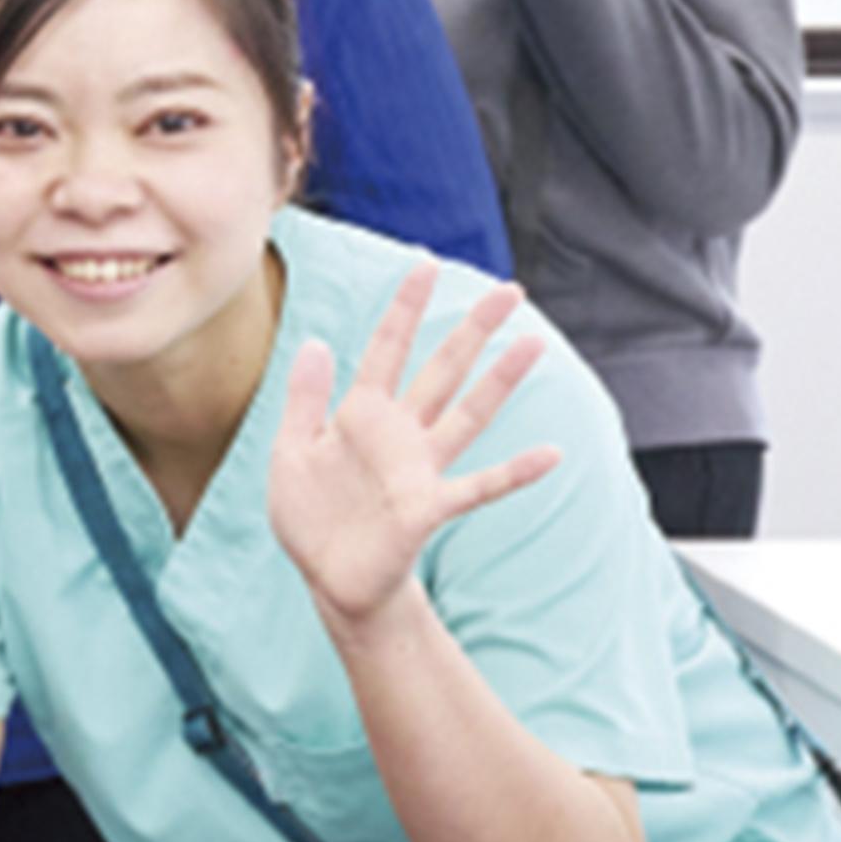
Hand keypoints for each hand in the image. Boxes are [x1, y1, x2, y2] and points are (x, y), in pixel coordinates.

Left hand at [268, 268, 557, 630]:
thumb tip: (316, 341)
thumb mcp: (290, 449)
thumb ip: (306, 398)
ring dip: (500, 381)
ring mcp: (420, 468)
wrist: (325, 577)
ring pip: (468, 413)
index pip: (387, 348)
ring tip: (534, 343)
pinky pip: (479, 485)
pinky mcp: (429, 507)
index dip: (405, 308)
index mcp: (360, 413)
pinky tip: (550, 454)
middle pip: (442, 369)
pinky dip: (515, 472)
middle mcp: (399, 433)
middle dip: (473, 329)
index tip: (425, 264)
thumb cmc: (309, 513)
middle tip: (510, 290)